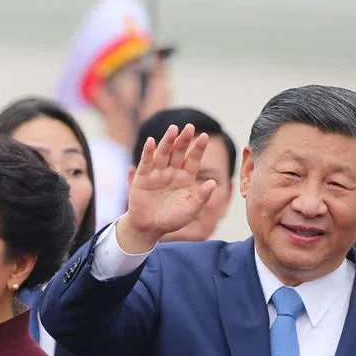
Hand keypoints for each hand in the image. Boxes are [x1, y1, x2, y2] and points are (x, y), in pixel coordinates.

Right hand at [117, 123, 215, 253]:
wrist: (149, 228)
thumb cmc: (172, 219)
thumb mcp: (191, 210)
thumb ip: (202, 197)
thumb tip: (213, 182)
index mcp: (186, 177)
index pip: (193, 159)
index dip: (198, 148)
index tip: (205, 136)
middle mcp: (172, 171)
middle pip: (179, 152)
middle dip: (184, 140)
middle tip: (190, 127)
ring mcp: (157, 173)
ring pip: (164, 153)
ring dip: (168, 141)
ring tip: (173, 129)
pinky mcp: (142, 177)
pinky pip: (146, 162)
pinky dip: (148, 152)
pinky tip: (151, 142)